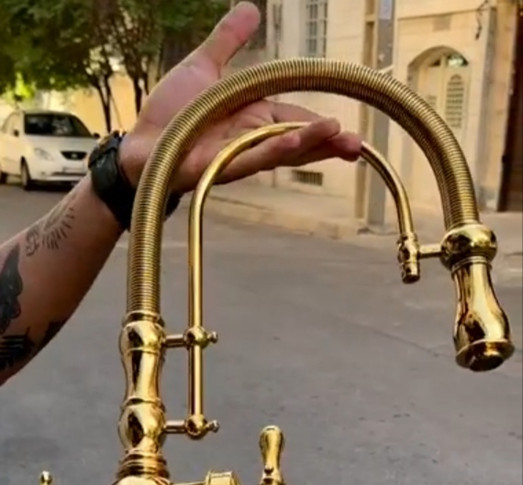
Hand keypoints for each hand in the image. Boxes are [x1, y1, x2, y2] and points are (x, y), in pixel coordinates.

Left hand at [120, 1, 360, 193]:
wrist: (139, 145)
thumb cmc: (169, 112)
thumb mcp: (202, 67)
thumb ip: (227, 41)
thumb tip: (251, 8)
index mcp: (253, 116)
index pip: (295, 118)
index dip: (319, 125)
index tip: (346, 129)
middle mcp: (251, 138)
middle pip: (297, 140)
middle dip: (328, 142)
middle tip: (358, 146)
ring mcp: (238, 155)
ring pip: (282, 150)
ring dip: (311, 144)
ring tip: (341, 139)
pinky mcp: (220, 167)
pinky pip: (252, 157)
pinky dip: (275, 150)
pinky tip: (296, 144)